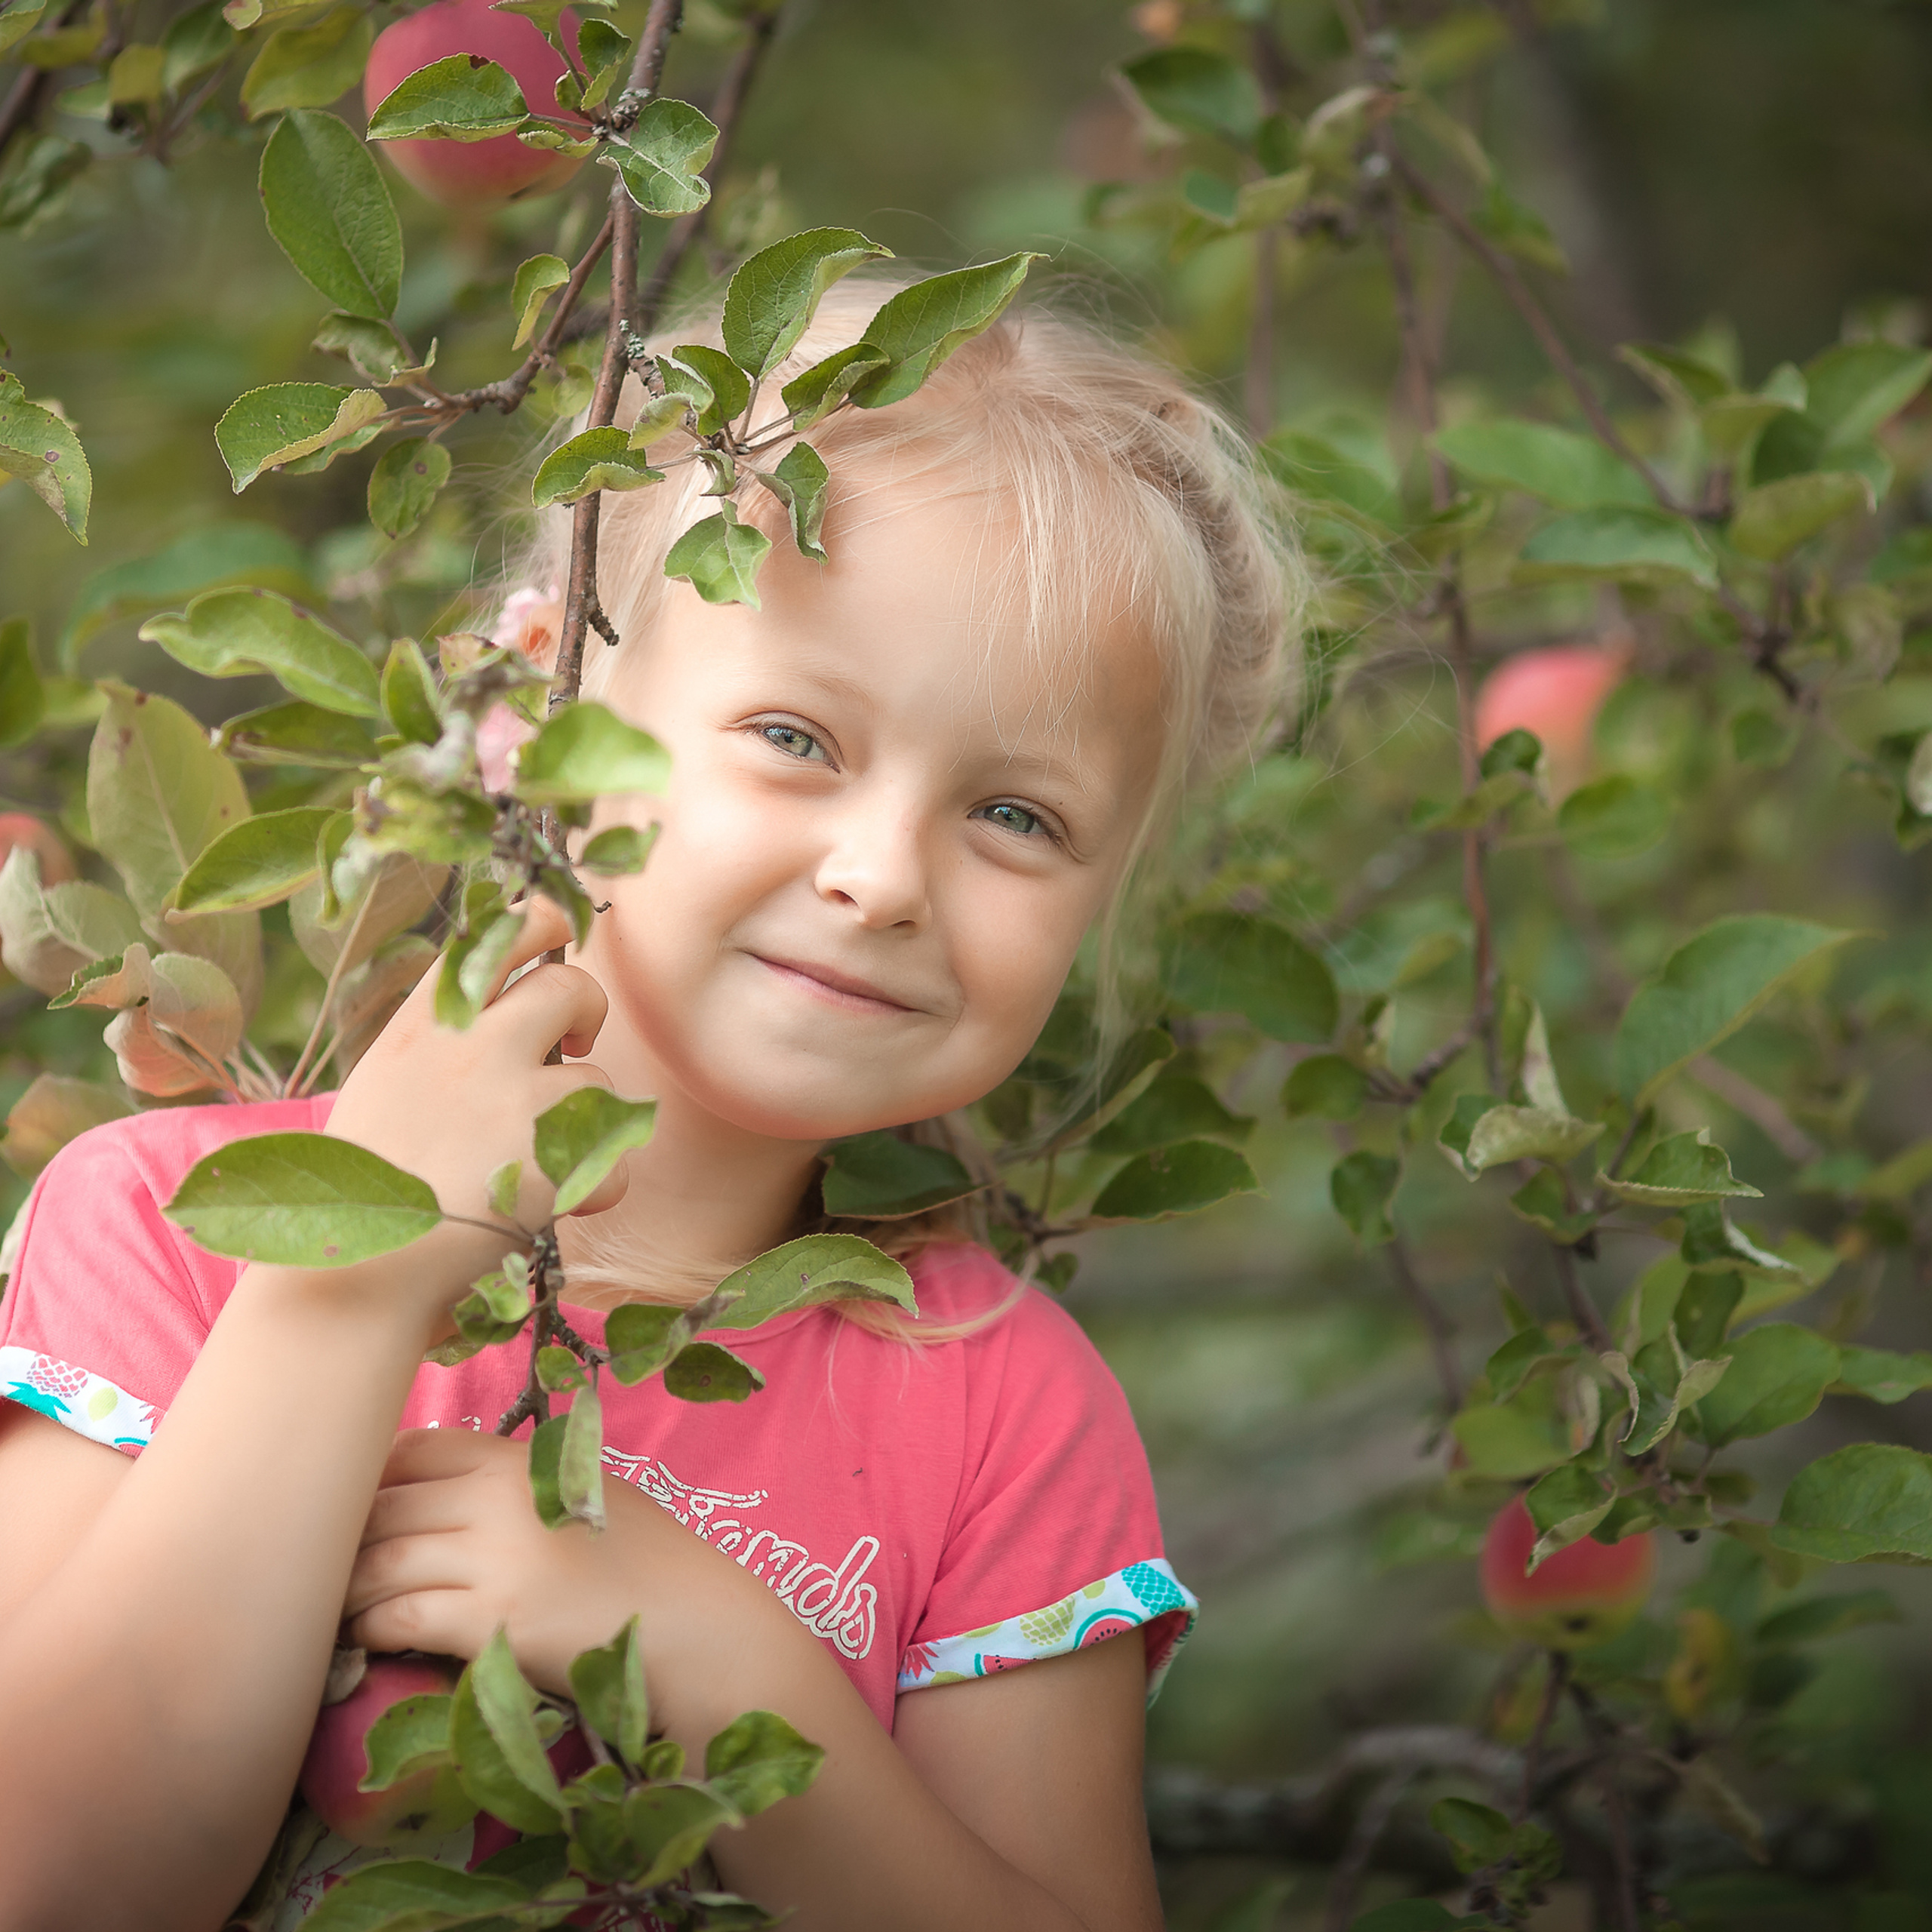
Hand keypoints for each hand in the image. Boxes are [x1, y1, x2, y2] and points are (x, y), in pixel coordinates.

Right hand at [323, 896, 621, 1324]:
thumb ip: (444, 1041)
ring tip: (528, 1163)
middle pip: (571, 988)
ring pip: (597, 1083)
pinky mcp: (552, 1162)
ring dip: (580, 1124)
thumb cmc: (362, 1188)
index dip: (547, 924)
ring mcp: (515, 1101)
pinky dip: (598, 1187)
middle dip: (586, 1013)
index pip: (503, 932)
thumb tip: (508, 1003)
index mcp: (425, 1023)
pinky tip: (552, 1209)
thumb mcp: (385, 1085)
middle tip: (576, 1049)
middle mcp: (473, 1046)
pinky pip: (614, 1158)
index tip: (565, 934)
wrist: (352, 1275)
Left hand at [341, 1426, 760, 1716]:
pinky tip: (362, 1639)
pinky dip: (369, 1627)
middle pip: (383, 1505)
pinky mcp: (491, 1622)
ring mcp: (494, 1559)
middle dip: (339, 1538)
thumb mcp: (580, 1492)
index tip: (351, 1510)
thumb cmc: (643, 1561)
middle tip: (311, 1567)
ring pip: (378, 1561)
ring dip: (341, 1589)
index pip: (414, 1449)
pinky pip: (399, 1617)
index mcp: (520, 1459)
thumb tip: (439, 1494)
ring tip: (324, 1609)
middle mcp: (498, 1498)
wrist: (694, 1625)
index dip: (370, 1479)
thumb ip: (515, 1484)